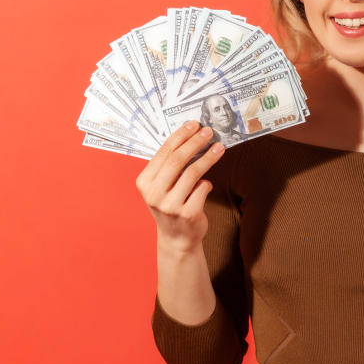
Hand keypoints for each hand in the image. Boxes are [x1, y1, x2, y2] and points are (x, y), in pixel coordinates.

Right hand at [135, 120, 225, 254]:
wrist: (176, 238)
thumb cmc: (171, 205)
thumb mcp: (162, 186)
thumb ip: (170, 165)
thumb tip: (191, 134)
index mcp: (144, 182)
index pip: (164, 152)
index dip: (181, 135)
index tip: (194, 124)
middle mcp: (154, 194)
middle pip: (178, 160)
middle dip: (195, 142)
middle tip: (209, 132)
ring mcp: (170, 206)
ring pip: (193, 173)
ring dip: (208, 157)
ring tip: (219, 148)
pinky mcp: (187, 214)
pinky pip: (202, 189)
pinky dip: (206, 184)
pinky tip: (206, 184)